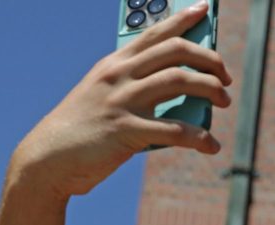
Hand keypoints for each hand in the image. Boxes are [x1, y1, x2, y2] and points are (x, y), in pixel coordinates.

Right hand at [10, 3, 233, 198]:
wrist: (48, 159)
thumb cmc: (82, 130)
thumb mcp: (105, 98)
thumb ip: (136, 90)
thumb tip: (183, 97)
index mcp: (114, 64)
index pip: (154, 32)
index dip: (183, 19)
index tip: (205, 9)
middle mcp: (119, 75)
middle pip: (176, 52)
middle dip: (209, 59)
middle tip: (226, 77)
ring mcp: (122, 101)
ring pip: (180, 81)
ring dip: (211, 90)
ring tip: (224, 102)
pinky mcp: (126, 131)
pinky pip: (174, 129)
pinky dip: (199, 137)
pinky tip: (211, 146)